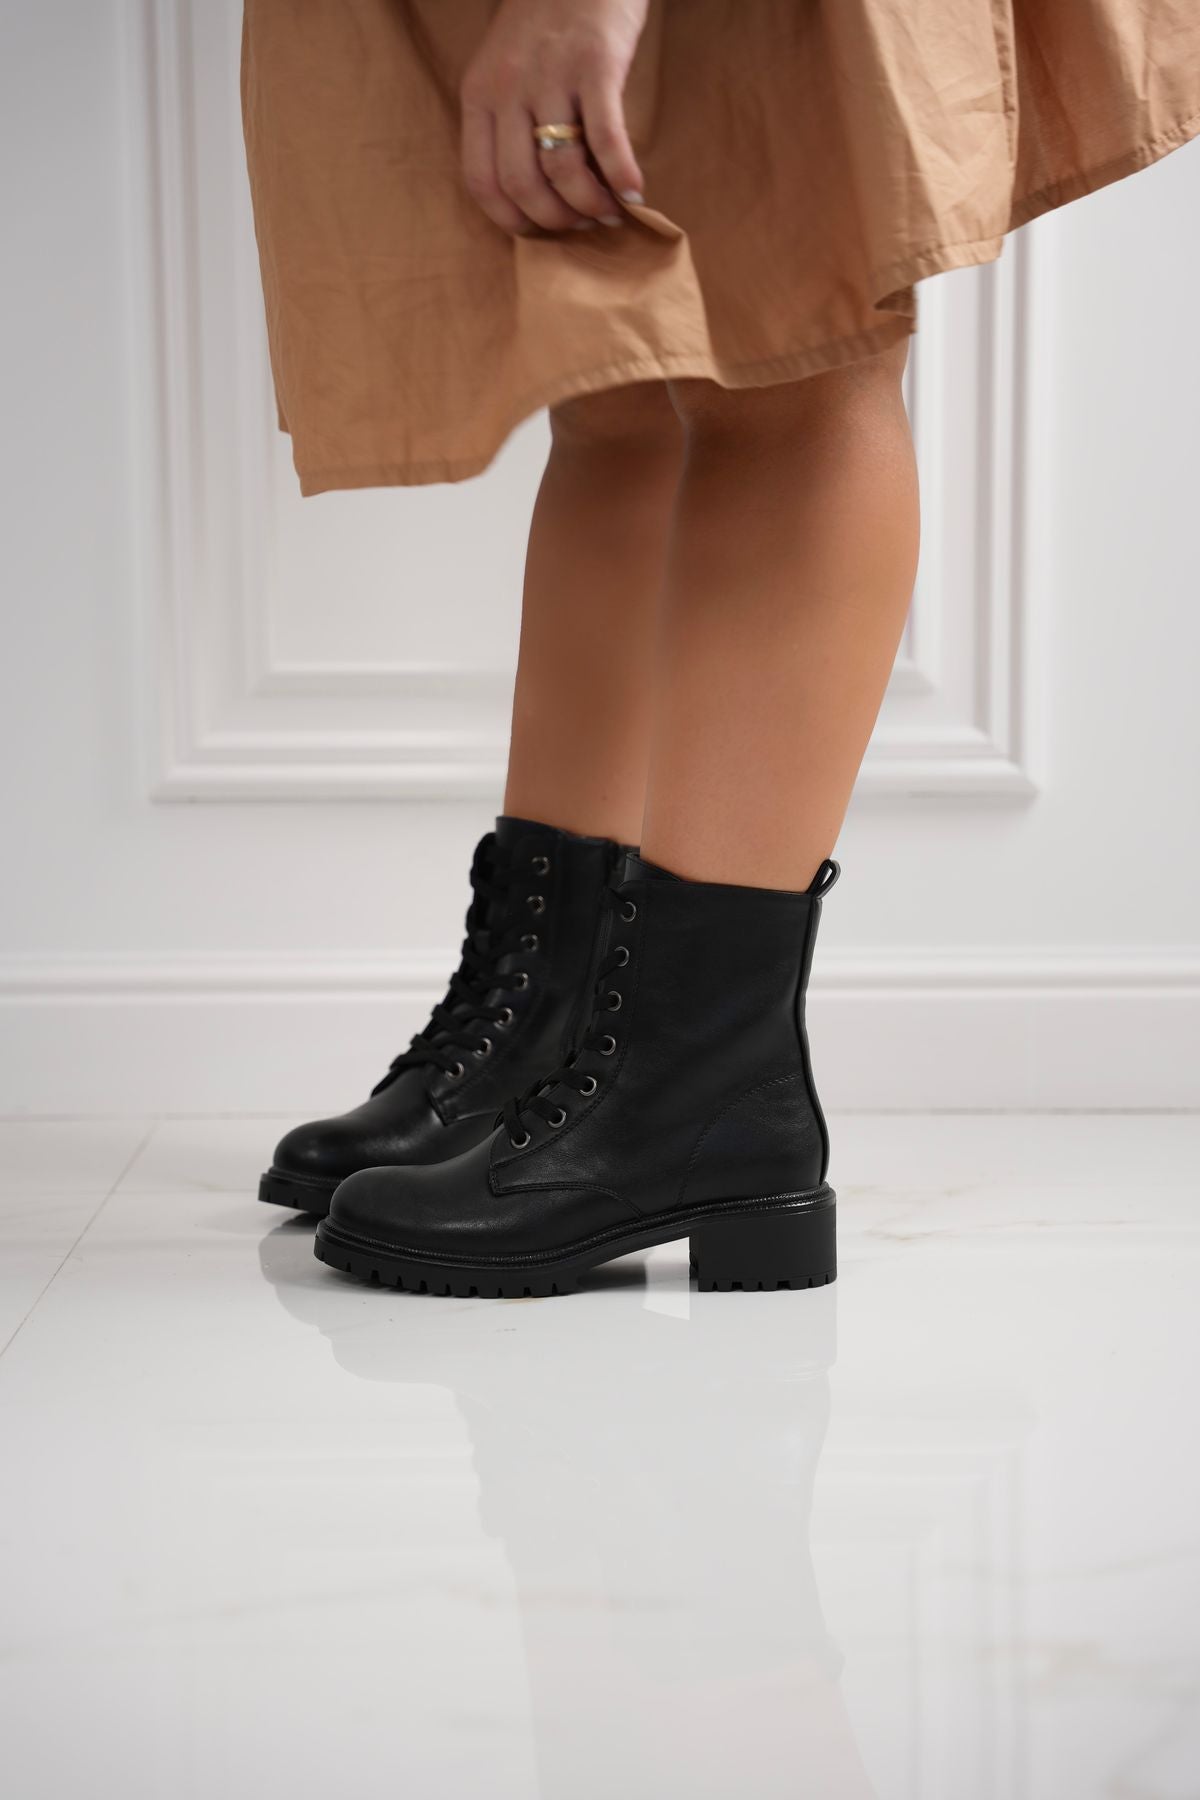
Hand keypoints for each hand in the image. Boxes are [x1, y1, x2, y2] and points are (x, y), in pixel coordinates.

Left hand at [460, 0, 648, 235]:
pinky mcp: (595, 65)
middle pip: (522, 186)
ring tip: (610, 213)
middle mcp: (507, 88)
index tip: (541, 230)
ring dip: (590, 206)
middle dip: (556, 221)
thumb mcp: (508, 70)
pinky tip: (635, 192)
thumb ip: (511, 124)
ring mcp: (551, 76)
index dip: (512, 220)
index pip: (481, 182)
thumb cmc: (549, 22)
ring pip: (562, 171)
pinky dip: (622, 176)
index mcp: (478, 94)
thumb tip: (541, 196)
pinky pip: (607, 140)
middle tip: (582, 226)